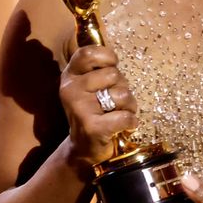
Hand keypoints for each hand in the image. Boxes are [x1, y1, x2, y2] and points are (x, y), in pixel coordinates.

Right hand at [59, 45, 137, 167]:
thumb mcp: (88, 87)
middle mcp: (71, 89)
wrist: (82, 149)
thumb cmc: (93, 112)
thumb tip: (114, 53)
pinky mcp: (92, 127)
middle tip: (116, 100)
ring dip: (129, 105)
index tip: (112, 67)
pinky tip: (124, 126)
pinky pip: (126, 116)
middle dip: (123, 86)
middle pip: (113, 74)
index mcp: (70, 76)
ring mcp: (80, 108)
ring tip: (120, 113)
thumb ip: (98, 69)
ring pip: (123, 94)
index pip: (88, 53)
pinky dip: (131, 122)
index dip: (107, 57)